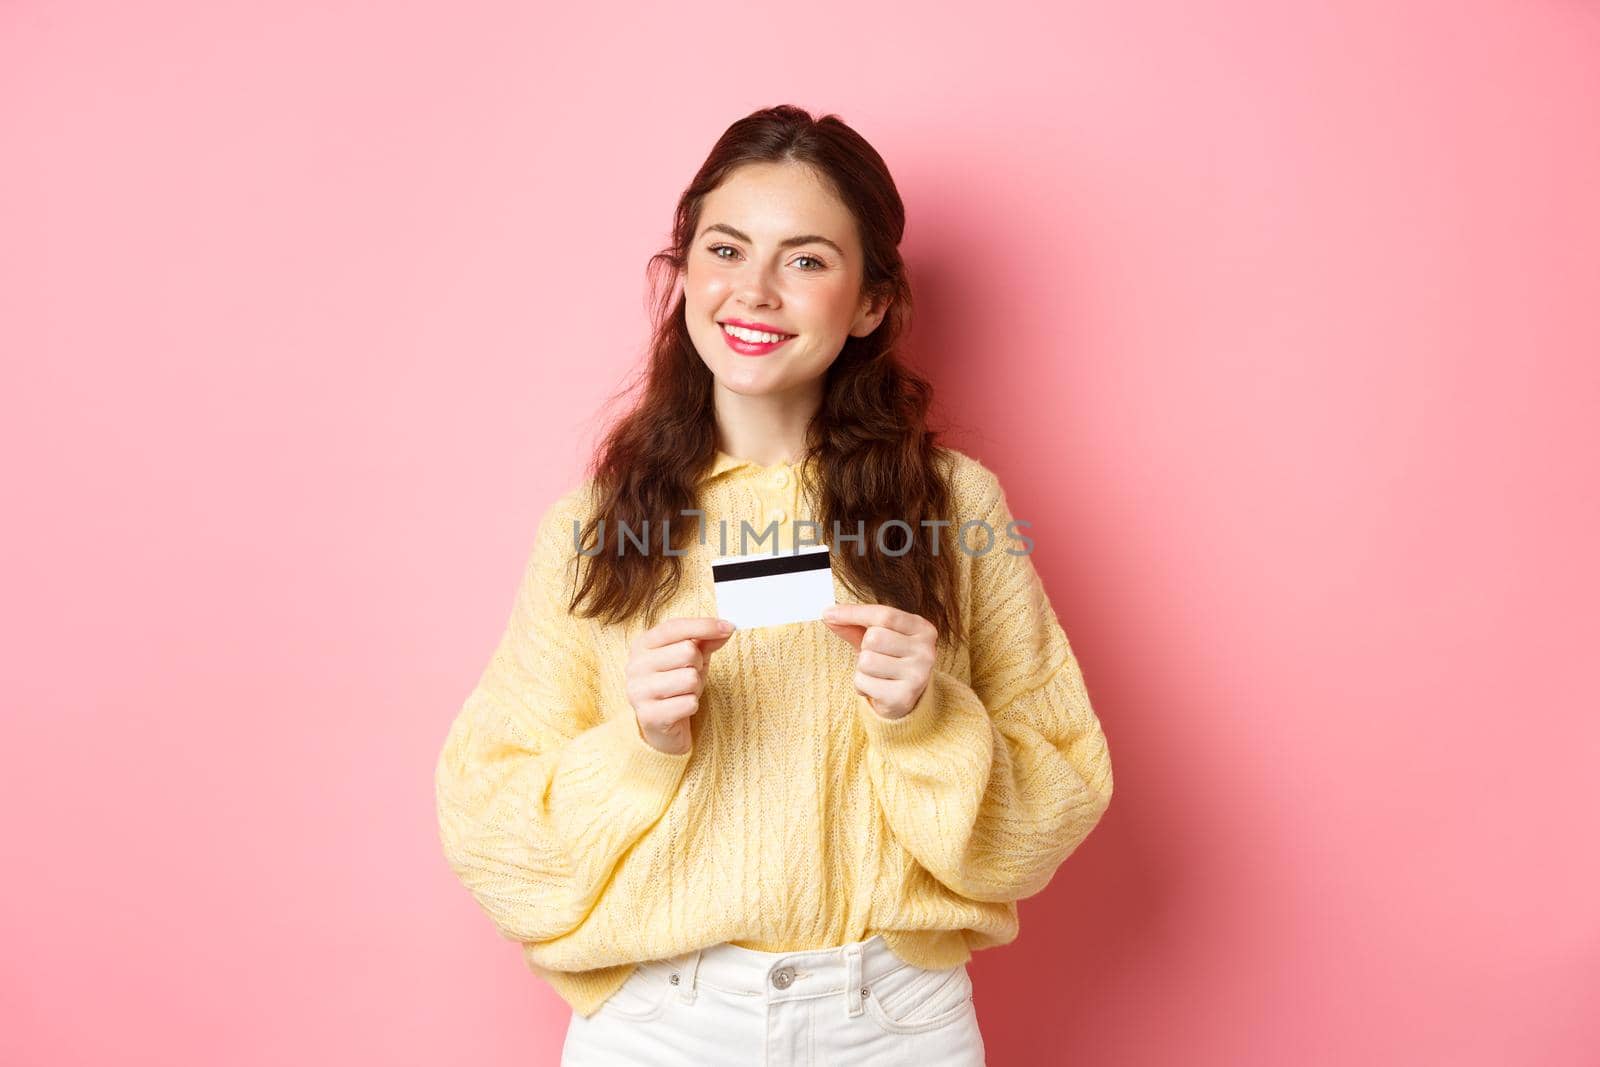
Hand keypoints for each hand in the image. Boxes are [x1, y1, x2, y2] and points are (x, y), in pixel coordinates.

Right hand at [625, 616, 735, 753]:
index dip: (704, 625)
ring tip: (683, 693)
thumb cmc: (676, 685)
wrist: (662, 725)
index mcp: (642, 644)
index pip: (675, 627)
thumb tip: (728, 627)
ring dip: (695, 688)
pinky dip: (692, 706)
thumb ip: (706, 640)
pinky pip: (689, 703)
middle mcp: (635, 665)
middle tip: (689, 676)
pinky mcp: (649, 716)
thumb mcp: (692, 658)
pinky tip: (680, 709)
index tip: (729, 627)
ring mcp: (638, 691)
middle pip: (687, 651)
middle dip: (697, 665)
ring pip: (690, 678)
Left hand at [821, 604, 935, 719]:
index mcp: (923, 629)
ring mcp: (917, 675)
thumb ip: (854, 623)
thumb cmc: (889, 660)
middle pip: (874, 637)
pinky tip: (875, 688)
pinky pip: (863, 682)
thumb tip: (828, 614)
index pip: (884, 615)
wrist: (904, 698)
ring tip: (875, 674)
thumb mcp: (876, 636)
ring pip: (867, 661)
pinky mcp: (903, 697)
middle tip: (875, 657)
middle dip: (864, 647)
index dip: (853, 613)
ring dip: (862, 668)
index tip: (828, 613)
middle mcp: (926, 651)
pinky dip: (861, 685)